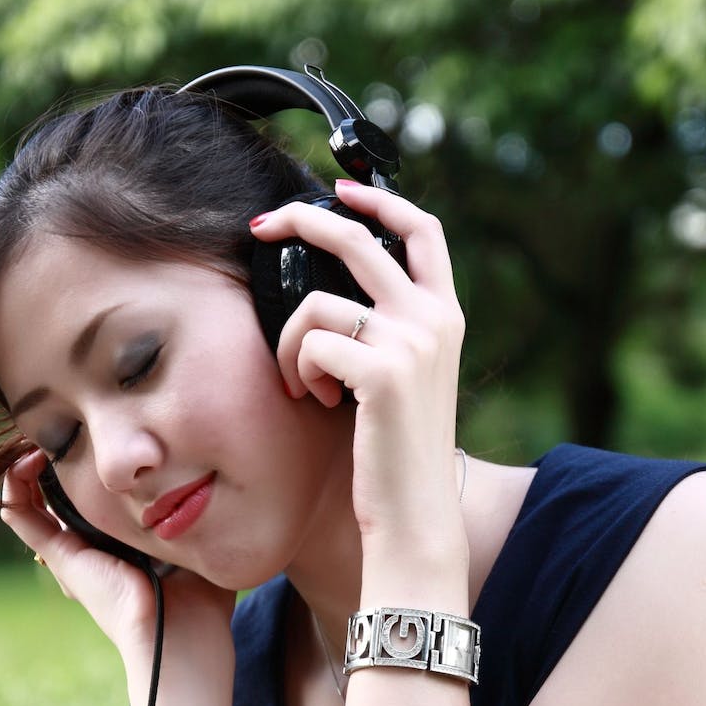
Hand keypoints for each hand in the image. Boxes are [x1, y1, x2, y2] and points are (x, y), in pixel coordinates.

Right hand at [1, 448, 236, 677]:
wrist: (184, 640)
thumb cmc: (203, 602)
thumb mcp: (202, 543)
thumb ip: (202, 517)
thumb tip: (211, 486)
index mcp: (122, 547)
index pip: (97, 504)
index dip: (92, 473)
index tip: (99, 439)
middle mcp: (93, 549)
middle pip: (61, 499)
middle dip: (57, 462)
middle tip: (63, 430)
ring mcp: (73, 555)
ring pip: (31, 504)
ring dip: (28, 468)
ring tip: (37, 438)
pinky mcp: (63, 558)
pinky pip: (22, 517)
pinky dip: (14, 488)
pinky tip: (24, 459)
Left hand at [251, 181, 467, 571]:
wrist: (413, 514)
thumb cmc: (393, 452)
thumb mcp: (402, 378)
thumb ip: (384, 330)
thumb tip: (327, 290)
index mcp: (445, 315)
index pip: (422, 229)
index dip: (377, 201)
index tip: (336, 191)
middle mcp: (435, 319)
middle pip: (357, 238)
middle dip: (301, 221)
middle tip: (260, 227)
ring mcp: (412, 341)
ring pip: (315, 302)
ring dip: (288, 342)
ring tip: (303, 383)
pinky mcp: (382, 371)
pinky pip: (308, 342)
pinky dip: (297, 371)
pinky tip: (316, 401)